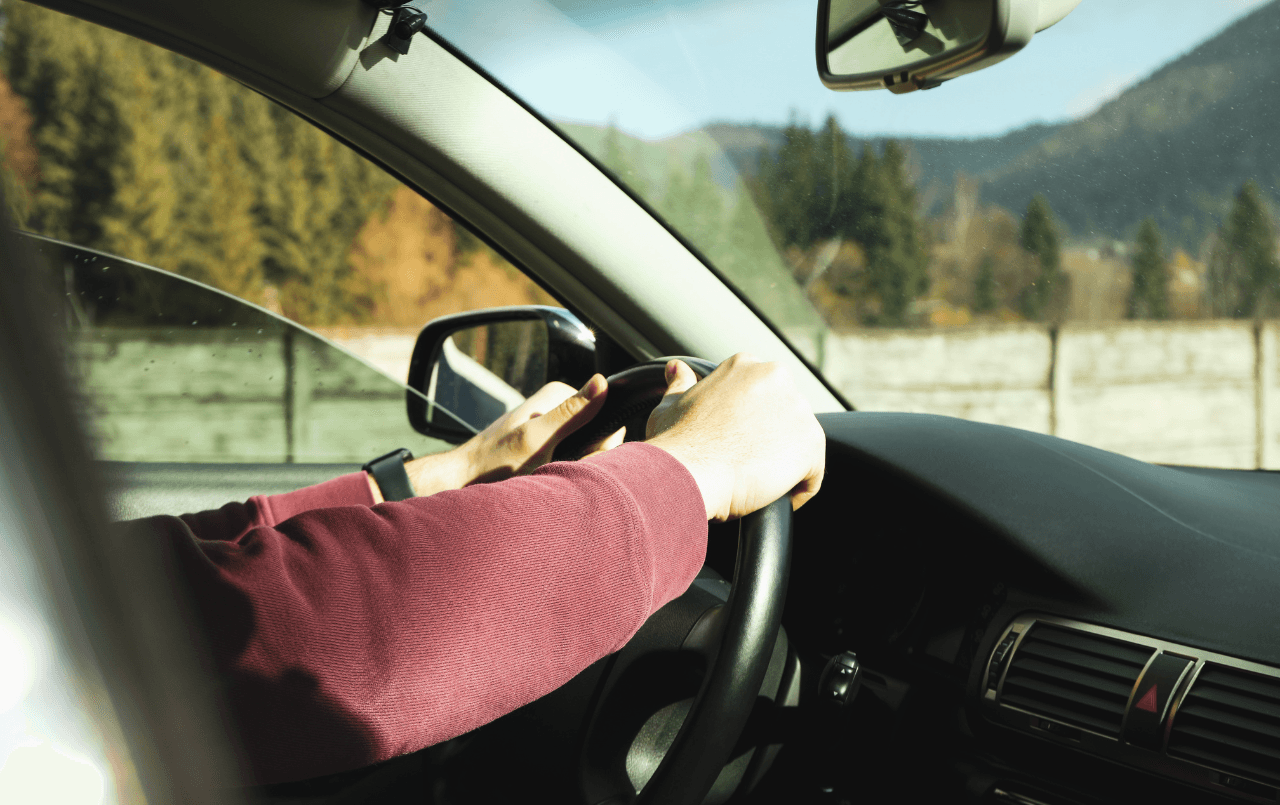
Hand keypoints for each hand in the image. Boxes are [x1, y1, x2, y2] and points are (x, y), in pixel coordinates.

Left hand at [392, 376, 623, 498]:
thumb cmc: (494, 464)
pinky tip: (545, 480)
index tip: (578, 456)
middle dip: (587, 456)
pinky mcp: (541, 446)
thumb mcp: (536, 439)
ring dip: (573, 467)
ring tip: (548, 476)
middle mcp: (553, 407)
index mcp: (555, 395)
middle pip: (596, 434)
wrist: (461, 483)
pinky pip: (568, 459)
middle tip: (557, 469)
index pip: (606, 415)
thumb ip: (570, 413)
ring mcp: (548, 427)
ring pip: (584, 449)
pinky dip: (562, 473)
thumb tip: (601, 381)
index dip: (601, 442)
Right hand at [644, 354, 824, 521]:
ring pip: (800, 443)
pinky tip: (774, 499)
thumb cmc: (676, 444)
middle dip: (769, 440)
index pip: (761, 395)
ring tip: (756, 485)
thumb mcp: (670, 406)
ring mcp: (797, 409)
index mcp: (744, 366)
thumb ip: (679, 384)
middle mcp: (775, 377)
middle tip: (744, 465)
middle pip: (784, 415)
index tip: (735, 443)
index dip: (749, 424)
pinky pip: (813, 473)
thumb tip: (677, 369)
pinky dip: (797, 490)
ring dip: (783, 464)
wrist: (687, 473)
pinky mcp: (812, 443)